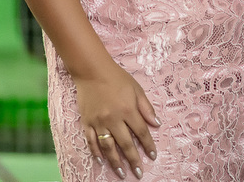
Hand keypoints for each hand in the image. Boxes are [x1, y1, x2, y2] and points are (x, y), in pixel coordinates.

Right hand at [76, 62, 159, 178]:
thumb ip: (146, 108)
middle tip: (138, 173)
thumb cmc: (117, 78)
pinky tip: (102, 160)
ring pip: (108, 147)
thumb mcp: (137, 89)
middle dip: (133, 160)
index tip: (152, 156)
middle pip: (125, 144)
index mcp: (128, 110)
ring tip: (121, 172)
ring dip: (115, 161)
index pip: (141, 132)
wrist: (92, 71)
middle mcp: (114, 119)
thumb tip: (156, 124)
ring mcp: (99, 122)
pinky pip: (91, 141)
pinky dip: (96, 152)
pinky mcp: (87, 122)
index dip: (148, 145)